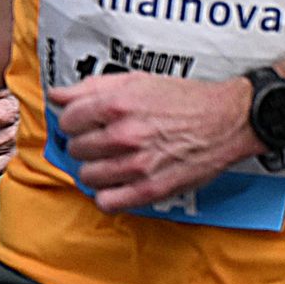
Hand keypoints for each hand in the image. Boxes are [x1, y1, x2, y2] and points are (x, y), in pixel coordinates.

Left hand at [48, 73, 257, 212]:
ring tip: (108, 161)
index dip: (73, 121)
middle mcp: (124, 135)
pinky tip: (116, 183)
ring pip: (87, 175)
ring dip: (94, 169)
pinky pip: (108, 202)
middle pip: (76, 148)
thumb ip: (90, 88)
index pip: (68, 119)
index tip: (81, 123)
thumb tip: (58, 95)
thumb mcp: (135, 81)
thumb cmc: (183, 100)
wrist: (226, 120)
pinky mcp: (150, 189)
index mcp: (117, 104)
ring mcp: (136, 164)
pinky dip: (107, 195)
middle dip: (84, 143)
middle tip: (99, 141)